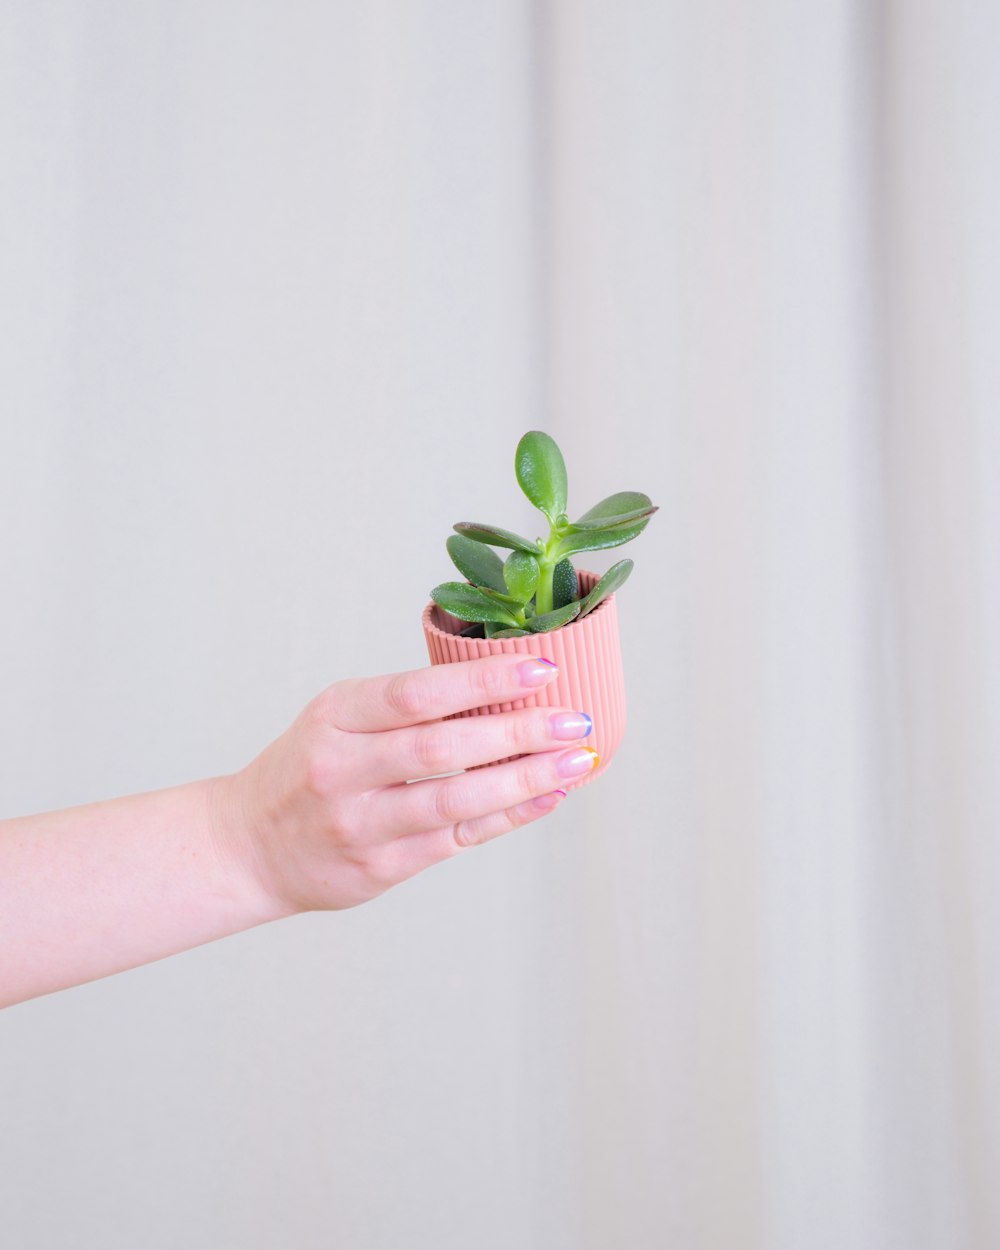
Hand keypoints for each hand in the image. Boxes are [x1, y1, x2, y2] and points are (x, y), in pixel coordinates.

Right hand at [212, 655, 598, 914]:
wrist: (247, 846)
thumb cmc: (309, 768)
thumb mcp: (338, 717)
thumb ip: (404, 705)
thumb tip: (502, 687)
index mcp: (335, 716)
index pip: (417, 693)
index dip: (483, 680)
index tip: (540, 667)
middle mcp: (343, 769)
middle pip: (442, 747)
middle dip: (518, 730)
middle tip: (574, 719)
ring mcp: (360, 824)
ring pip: (455, 801)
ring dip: (524, 778)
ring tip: (575, 759)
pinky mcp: (380, 868)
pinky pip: (457, 839)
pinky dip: (508, 816)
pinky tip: (547, 795)